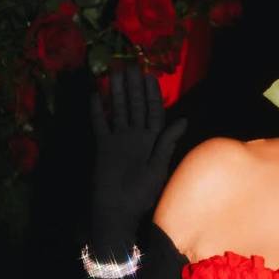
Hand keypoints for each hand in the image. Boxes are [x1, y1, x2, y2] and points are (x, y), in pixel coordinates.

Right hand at [89, 64, 187, 245]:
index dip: (151, 94)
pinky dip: (97, 110)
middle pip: (134, 107)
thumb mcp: (159, 167)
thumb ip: (167, 142)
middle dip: (133, 87)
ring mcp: (118, 140)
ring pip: (117, 110)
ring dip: (116, 92)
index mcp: (152, 141)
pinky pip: (99, 124)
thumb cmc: (142, 194)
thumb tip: (183, 120)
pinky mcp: (103, 146)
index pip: (152, 112)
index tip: (149, 76)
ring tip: (114, 73)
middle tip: (131, 66)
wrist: (118, 212)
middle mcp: (135, 137)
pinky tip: (94, 94)